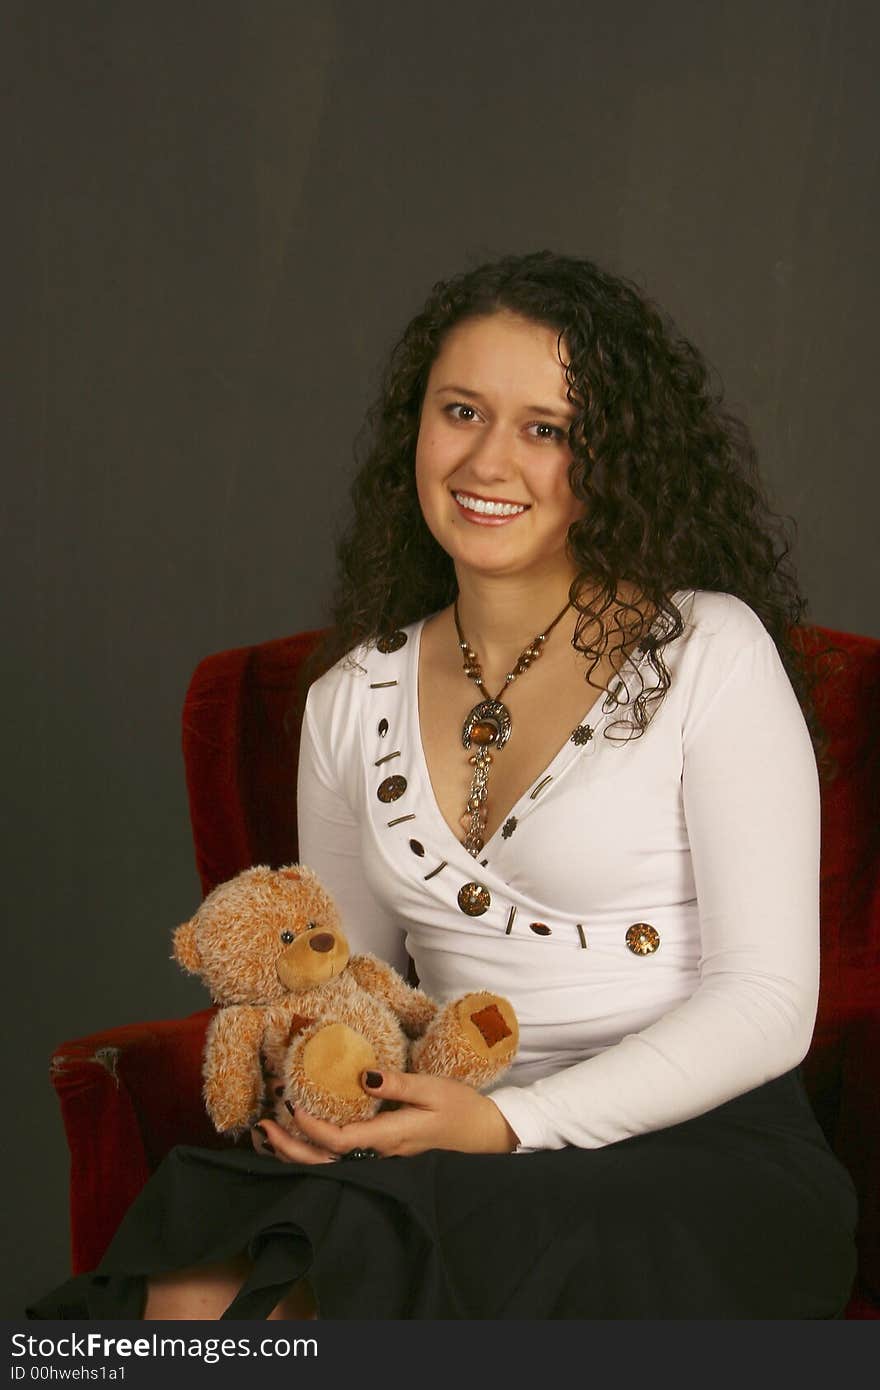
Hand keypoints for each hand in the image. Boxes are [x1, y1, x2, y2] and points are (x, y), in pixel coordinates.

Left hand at [253, 1069, 519, 1161]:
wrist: (489, 1136)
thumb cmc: (463, 1109)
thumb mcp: (432, 1088)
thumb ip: (396, 1084)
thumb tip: (362, 1075)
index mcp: (391, 1138)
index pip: (340, 1141)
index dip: (311, 1127)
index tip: (291, 1105)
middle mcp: (381, 1155)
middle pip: (326, 1163)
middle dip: (291, 1149)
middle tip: (262, 1127)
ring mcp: (383, 1160)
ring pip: (331, 1166)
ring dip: (299, 1152)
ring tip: (271, 1134)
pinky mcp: (386, 1156)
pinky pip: (343, 1160)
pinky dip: (317, 1151)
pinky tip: (304, 1138)